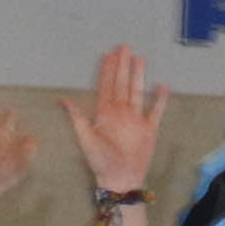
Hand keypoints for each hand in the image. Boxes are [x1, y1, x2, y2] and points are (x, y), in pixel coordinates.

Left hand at [60, 45, 164, 202]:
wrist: (121, 178)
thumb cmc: (100, 161)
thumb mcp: (85, 138)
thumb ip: (77, 117)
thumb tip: (62, 98)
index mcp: (104, 113)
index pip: (106, 86)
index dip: (106, 70)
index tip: (108, 54)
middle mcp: (120, 113)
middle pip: (122, 84)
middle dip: (122, 66)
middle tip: (124, 47)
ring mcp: (135, 119)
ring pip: (137, 92)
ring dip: (138, 76)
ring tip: (140, 59)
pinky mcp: (149, 129)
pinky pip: (155, 111)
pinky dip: (159, 99)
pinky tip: (161, 86)